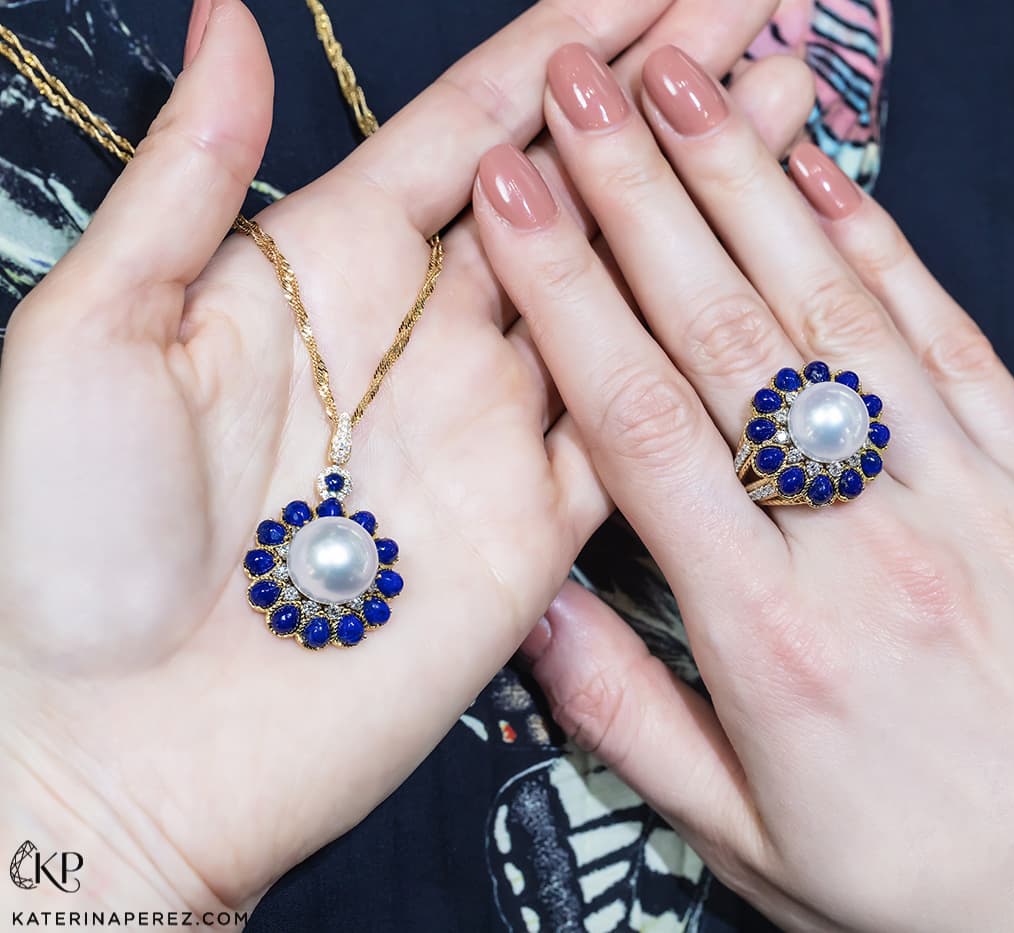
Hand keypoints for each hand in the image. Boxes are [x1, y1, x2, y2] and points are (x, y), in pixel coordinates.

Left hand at [0, 0, 811, 914]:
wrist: (103, 746)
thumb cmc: (56, 543)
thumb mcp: (94, 334)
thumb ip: (187, 182)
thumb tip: (229, 21)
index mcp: (328, 265)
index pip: (485, 122)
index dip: (580, 44)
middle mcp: (428, 336)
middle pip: (581, 191)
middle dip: (676, 102)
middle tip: (766, 25)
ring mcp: (492, 430)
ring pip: (629, 294)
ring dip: (711, 205)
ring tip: (788, 114)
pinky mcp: (534, 530)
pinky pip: (637, 429)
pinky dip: (701, 360)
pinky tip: (763, 287)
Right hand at [474, 44, 1013, 930]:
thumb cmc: (949, 890)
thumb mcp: (755, 848)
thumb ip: (630, 721)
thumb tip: (535, 606)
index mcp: (775, 641)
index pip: (643, 428)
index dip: (569, 297)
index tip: (513, 200)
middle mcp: (871, 546)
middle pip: (729, 337)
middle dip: (637, 196)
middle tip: (571, 90)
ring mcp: (976, 499)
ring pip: (839, 312)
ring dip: (749, 184)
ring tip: (680, 86)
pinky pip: (953, 342)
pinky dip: (886, 246)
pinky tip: (826, 172)